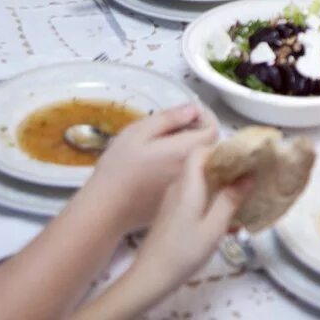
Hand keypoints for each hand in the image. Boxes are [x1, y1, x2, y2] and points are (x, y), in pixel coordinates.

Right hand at [80, 104, 217, 232]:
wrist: (105, 209)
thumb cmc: (118, 168)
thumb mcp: (138, 133)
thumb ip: (169, 118)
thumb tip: (193, 109)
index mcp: (186, 151)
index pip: (213, 131)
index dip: (206, 118)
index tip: (189, 114)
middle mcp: (195, 171)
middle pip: (211, 147)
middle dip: (200, 132)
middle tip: (178, 127)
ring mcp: (190, 189)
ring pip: (203, 163)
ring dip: (194, 150)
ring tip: (170, 145)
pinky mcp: (181, 202)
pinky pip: (194, 180)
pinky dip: (188, 168)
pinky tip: (165, 167)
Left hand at [124, 147, 253, 294]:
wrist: (150, 276)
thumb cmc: (184, 252)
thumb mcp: (213, 228)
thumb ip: (230, 200)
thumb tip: (248, 176)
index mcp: (188, 186)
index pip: (200, 152)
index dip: (220, 150)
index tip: (242, 158)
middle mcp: (178, 188)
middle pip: (200, 165)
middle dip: (224, 168)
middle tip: (248, 176)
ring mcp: (172, 201)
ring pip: (197, 181)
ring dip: (218, 185)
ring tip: (241, 195)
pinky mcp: (171, 213)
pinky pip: (193, 195)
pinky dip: (209, 198)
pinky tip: (223, 215)